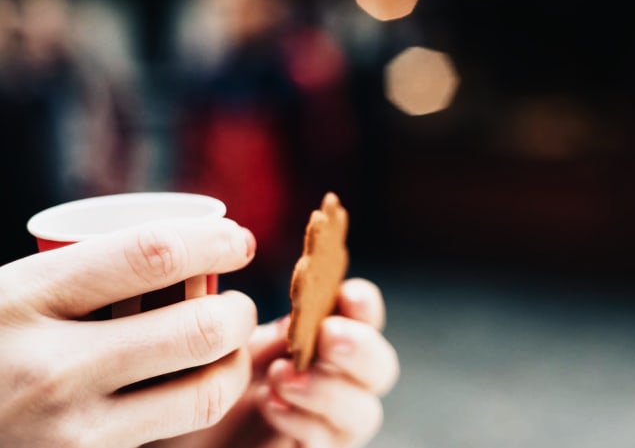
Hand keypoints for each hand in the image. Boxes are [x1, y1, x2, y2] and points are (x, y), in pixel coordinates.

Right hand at [0, 218, 257, 447]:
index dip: (214, 240)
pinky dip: (201, 406)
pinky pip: (172, 435)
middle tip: (240, 304)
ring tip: (231, 348)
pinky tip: (201, 386)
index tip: (240, 241)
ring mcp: (69, 435)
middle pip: (196, 331)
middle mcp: (48, 369)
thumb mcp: (13, 289)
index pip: (150, 255)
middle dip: (240, 312)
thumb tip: (190, 248)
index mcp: (23, 299)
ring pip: (202, 395)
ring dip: (236, 366)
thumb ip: (89, 272)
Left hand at [157, 278, 399, 447]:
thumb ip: (262, 318)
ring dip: (328, 389)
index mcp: (323, 336)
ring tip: (281, 376)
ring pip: (364, 412)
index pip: (364, 316)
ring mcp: (327, 422)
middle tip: (329, 334)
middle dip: (361, 348)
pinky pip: (327, 444)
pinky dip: (303, 422)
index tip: (347, 292)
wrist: (177, 421)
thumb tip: (281, 281)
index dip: (364, 304)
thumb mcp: (228, 336)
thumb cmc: (206, 372)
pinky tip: (270, 404)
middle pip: (380, 367)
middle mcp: (337, 379)